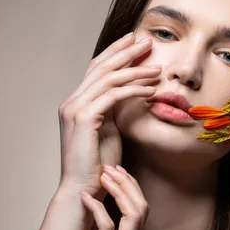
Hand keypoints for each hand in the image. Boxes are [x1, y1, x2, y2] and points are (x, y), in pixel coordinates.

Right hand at [57, 32, 159, 194]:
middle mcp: (72, 101)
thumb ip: (113, 110)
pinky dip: (133, 90)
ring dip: (135, 70)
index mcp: (77, 102)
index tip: (135, 41)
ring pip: (108, 78)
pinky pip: (113, 96)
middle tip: (147, 41)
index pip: (96, 69)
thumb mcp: (109, 129)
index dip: (116, 53)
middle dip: (126, 52)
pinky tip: (151, 90)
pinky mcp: (84, 119)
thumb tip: (129, 93)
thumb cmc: (99, 163)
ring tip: (158, 69)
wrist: (83, 188)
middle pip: (101, 67)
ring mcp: (75, 109)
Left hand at [62, 164, 149, 229]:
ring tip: (104, 176)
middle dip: (128, 183)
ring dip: (119, 191)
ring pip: (134, 216)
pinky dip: (98, 210)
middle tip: (111, 167)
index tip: (117, 170)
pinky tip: (86, 199)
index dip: (132, 187)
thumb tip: (93, 207)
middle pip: (142, 208)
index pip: (141, 210)